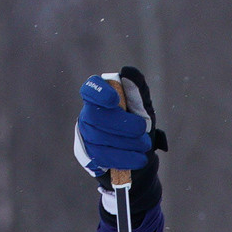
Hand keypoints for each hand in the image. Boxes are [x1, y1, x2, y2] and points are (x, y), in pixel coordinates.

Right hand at [74, 68, 165, 187]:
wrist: (137, 151)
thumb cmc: (137, 121)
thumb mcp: (142, 105)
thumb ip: (137, 88)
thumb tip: (128, 72)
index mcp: (99, 97)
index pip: (90, 90)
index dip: (99, 93)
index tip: (115, 100)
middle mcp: (88, 114)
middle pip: (96, 117)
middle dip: (122, 124)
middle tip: (142, 129)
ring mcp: (87, 135)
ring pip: (100, 139)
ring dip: (126, 143)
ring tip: (145, 146)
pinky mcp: (90, 155)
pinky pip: (103, 157)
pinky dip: (123, 158)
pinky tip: (138, 159)